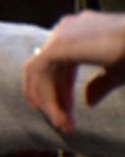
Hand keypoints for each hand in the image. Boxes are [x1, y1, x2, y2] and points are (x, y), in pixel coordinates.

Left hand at [23, 10, 124, 132]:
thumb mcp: (117, 73)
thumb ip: (99, 85)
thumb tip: (88, 103)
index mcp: (80, 34)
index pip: (64, 67)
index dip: (64, 94)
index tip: (69, 118)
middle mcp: (67, 30)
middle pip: (53, 70)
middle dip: (56, 99)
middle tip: (64, 126)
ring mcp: (62, 34)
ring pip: (43, 70)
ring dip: (49, 99)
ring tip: (61, 124)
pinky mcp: (59, 44)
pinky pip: (39, 69)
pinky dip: (40, 89)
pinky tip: (46, 109)